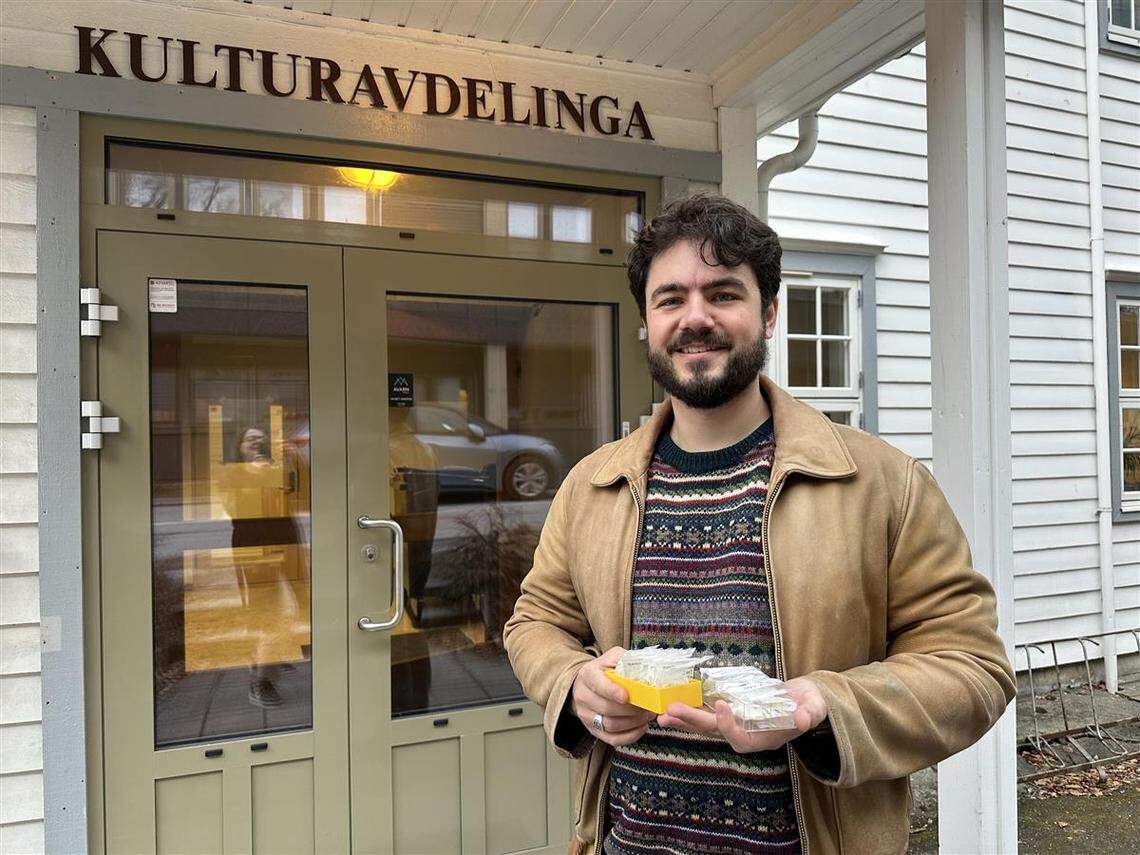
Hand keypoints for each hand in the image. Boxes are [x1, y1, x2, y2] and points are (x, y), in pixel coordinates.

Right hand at [571, 646, 656, 746]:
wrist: (586, 685)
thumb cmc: (604, 671)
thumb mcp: (612, 657)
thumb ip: (626, 659)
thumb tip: (649, 665)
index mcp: (588, 675)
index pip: (598, 685)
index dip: (613, 691)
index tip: (627, 696)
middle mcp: (583, 696)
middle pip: (607, 708)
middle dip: (631, 709)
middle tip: (649, 706)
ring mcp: (586, 715)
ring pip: (611, 725)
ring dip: (634, 722)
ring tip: (648, 715)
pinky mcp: (593, 730)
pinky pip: (612, 739)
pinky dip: (630, 736)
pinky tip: (641, 727)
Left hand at [656, 676, 827, 753]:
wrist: (804, 702)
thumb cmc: (810, 706)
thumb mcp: (814, 709)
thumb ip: (809, 714)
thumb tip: (804, 717)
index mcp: (765, 739)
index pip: (741, 739)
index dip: (729, 725)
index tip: (722, 705)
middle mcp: (747, 736)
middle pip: (716, 732)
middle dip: (692, 722)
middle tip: (669, 712)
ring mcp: (737, 726)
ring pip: (707, 726)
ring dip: (684, 720)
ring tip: (662, 715)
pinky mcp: (732, 713)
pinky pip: (708, 715)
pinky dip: (691, 711)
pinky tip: (674, 706)